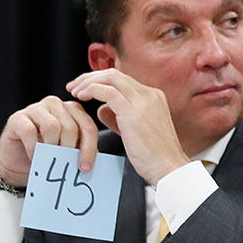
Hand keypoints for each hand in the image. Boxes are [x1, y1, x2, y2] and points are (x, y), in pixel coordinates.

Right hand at [0, 96, 98, 187]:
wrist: (18, 160)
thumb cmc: (48, 153)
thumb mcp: (69, 150)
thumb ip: (81, 150)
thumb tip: (91, 162)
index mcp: (74, 110)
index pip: (88, 127)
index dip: (89, 149)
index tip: (86, 168)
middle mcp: (56, 104)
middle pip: (70, 127)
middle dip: (70, 150)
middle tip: (66, 165)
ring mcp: (36, 108)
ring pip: (52, 126)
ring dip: (52, 147)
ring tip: (50, 159)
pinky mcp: (17, 117)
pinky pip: (29, 131)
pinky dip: (34, 148)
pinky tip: (34, 157)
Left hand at [67, 68, 189, 183]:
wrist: (169, 168)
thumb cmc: (154, 155)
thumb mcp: (138, 129)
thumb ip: (121, 115)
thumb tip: (103, 109)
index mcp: (154, 97)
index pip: (122, 80)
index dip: (99, 81)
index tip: (84, 89)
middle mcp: (150, 94)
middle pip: (114, 74)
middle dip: (89, 78)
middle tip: (73, 87)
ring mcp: (143, 101)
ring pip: (110, 78)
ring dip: (87, 82)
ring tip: (75, 93)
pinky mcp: (133, 112)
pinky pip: (107, 91)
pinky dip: (91, 90)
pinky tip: (82, 97)